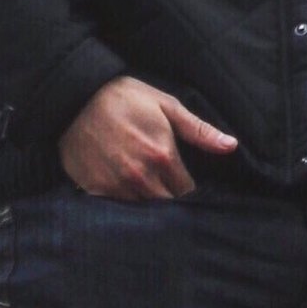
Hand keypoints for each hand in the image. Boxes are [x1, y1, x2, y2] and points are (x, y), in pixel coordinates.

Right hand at [61, 76, 235, 199]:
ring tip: (147, 190)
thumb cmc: (124, 98)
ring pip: (143, 209)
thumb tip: (231, 146)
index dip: (189, 190)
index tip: (186, 185)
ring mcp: (116, 185)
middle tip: (168, 190)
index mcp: (163, 155)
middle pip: (167, 206)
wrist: (74, 98)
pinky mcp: (95, 190)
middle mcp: (141, 176)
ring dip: (148, 204)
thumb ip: (199, 130)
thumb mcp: (166, 106)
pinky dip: (124, 204)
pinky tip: (125, 190)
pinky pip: (117, 208)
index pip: (187, 191)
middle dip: (171, 201)